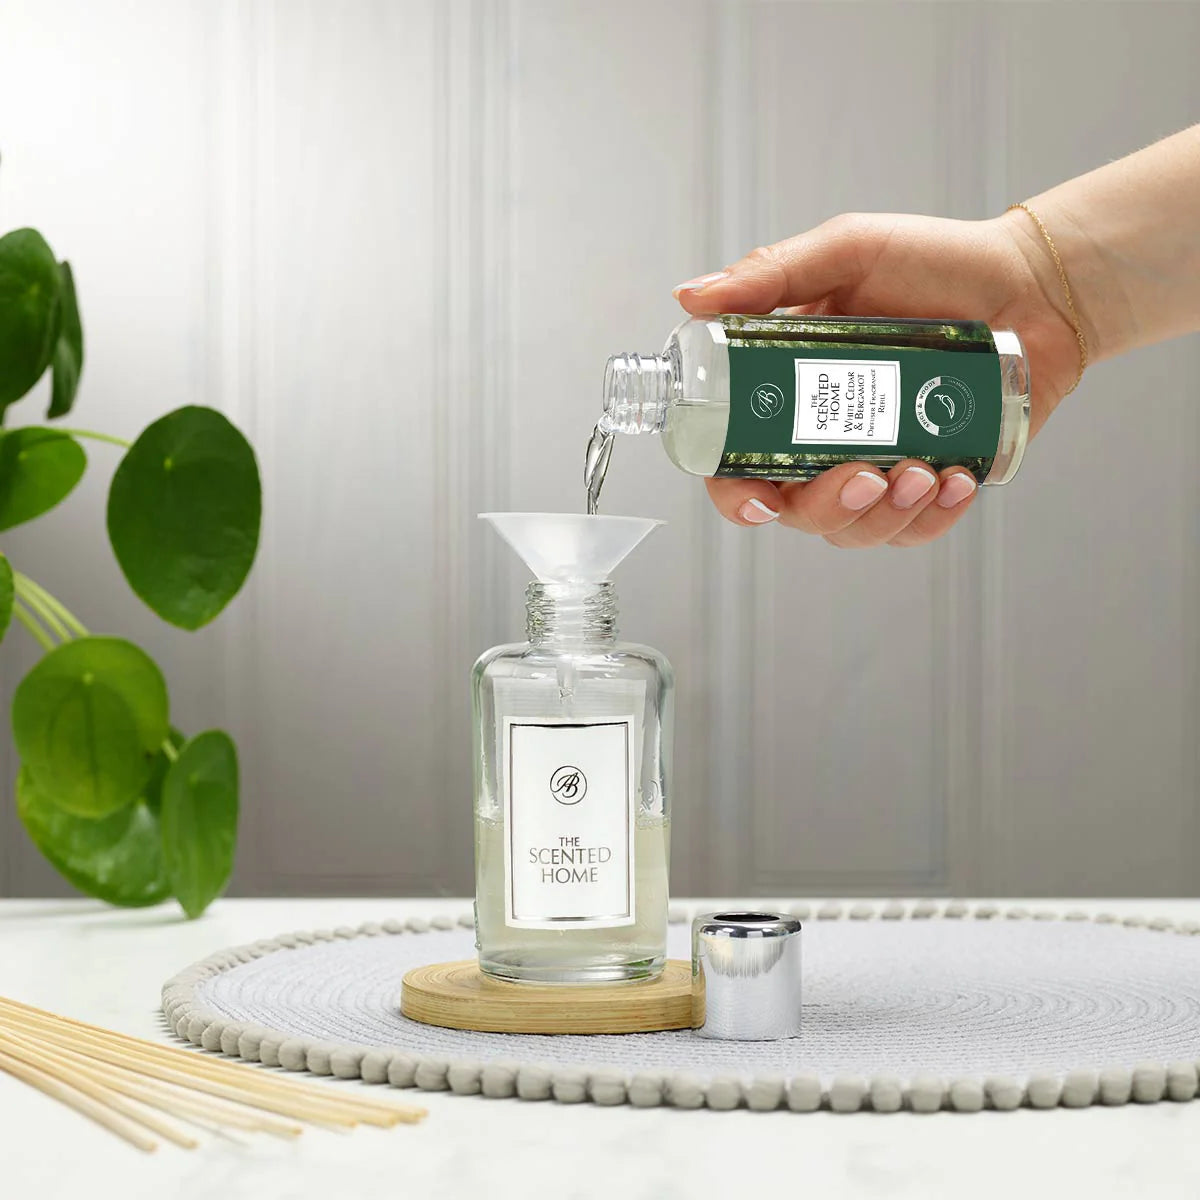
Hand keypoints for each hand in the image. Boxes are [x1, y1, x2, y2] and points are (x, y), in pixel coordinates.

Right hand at [674, 212, 1080, 547]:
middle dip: (829, 507)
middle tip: (867, 476)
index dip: (734, 493)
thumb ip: (770, 276)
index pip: (736, 461)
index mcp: (791, 392)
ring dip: (885, 515)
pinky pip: (917, 531)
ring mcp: (880, 465)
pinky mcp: (933, 484)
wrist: (1033, 285)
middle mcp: (826, 439)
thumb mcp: (847, 253)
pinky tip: (956, 479)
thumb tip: (690, 297)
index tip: (760, 500)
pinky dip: (934, 517)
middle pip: (797, 510)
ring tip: (925, 473)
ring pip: (856, 530)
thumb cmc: (938, 264)